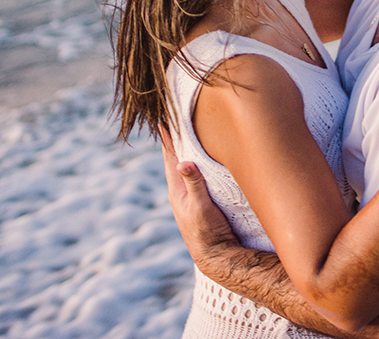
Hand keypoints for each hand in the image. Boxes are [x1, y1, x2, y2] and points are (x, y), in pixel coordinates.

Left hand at [160, 127, 239, 263]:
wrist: (215, 256)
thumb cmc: (206, 232)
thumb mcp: (201, 206)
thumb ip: (194, 184)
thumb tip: (183, 162)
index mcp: (176, 190)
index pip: (170, 158)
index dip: (167, 140)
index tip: (163, 121)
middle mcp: (180, 192)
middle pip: (175, 160)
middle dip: (174, 142)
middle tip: (173, 122)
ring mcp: (189, 198)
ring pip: (185, 169)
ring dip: (184, 153)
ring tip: (185, 137)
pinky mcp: (200, 202)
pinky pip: (194, 178)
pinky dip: (195, 166)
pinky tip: (200, 164)